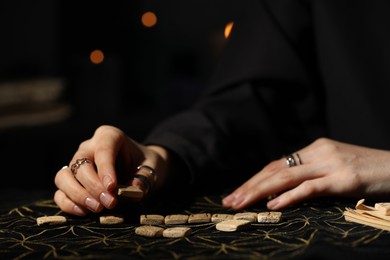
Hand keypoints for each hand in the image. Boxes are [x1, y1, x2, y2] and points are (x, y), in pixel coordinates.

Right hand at [54, 125, 169, 215]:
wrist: (141, 168)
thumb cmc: (145, 163)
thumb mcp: (152, 167)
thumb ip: (144, 177)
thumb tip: (134, 191)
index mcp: (109, 136)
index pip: (103, 149)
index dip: (105, 169)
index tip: (112, 187)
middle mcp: (88, 147)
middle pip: (80, 165)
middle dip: (94, 186)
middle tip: (110, 203)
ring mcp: (76, 164)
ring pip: (63, 177)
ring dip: (78, 195)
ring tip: (97, 208)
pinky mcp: (71, 182)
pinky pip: (60, 193)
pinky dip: (68, 203)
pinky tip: (84, 212)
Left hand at [222, 138, 389, 209]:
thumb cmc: (368, 170)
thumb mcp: (335, 166)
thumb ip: (312, 171)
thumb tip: (285, 186)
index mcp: (314, 148)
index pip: (276, 164)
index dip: (254, 179)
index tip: (237, 193)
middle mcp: (318, 152)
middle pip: (275, 169)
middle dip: (249, 186)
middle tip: (229, 201)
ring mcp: (331, 164)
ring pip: (286, 177)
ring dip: (260, 192)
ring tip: (241, 204)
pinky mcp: (344, 178)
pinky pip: (310, 187)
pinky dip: (289, 196)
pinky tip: (273, 205)